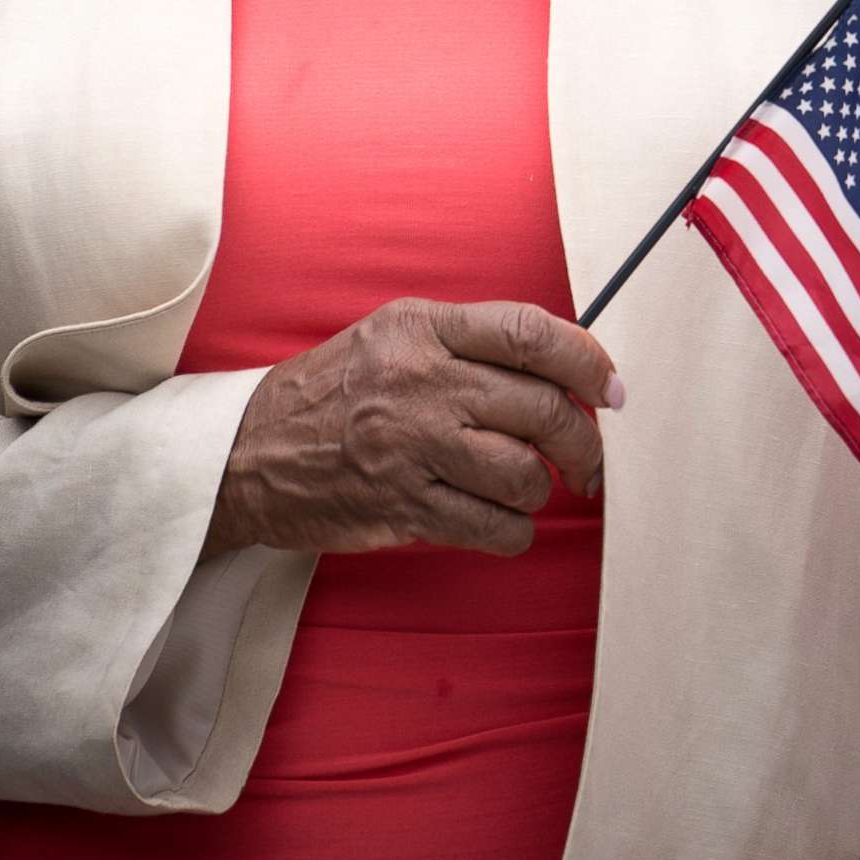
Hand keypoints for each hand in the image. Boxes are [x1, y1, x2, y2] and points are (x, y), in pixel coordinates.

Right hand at [204, 297, 624, 561]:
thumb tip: (564, 370)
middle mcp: (420, 381)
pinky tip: (497, 521)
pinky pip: (495, 527)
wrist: (250, 452)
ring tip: (522, 488)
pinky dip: (513, 531)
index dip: (587, 361)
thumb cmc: (336, 391)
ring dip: (540, 489)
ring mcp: (411, 446)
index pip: (530, 333)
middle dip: (583, 442)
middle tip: (587, 461)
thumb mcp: (393, 336)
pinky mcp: (403, 507)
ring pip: (525, 473)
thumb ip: (470, 343)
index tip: (609, 389)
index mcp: (422, 327)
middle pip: (542, 409)